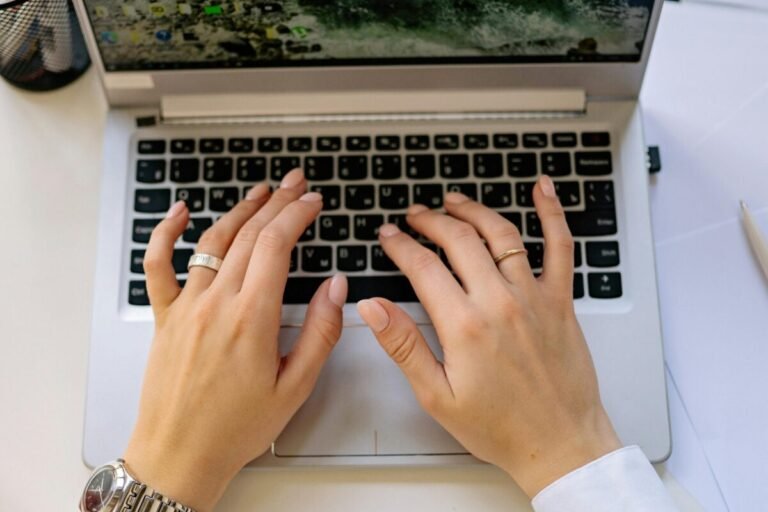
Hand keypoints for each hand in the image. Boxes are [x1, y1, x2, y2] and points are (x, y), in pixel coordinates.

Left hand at [124, 169, 347, 511]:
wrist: (180, 455)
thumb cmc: (235, 428)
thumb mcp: (295, 387)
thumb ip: (320, 332)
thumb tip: (337, 288)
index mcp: (251, 319)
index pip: (277, 245)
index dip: (298, 214)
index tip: (313, 201)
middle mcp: (216, 304)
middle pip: (249, 234)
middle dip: (277, 202)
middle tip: (295, 184)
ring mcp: (186, 307)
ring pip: (213, 240)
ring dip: (240, 210)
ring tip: (261, 192)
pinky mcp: (165, 317)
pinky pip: (158, 265)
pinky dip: (167, 232)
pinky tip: (181, 212)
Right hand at [357, 175, 620, 497]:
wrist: (559, 444)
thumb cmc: (500, 426)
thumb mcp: (437, 395)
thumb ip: (404, 345)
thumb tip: (373, 309)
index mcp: (465, 325)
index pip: (422, 266)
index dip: (399, 245)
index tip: (388, 236)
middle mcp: (500, 302)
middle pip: (458, 240)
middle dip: (429, 220)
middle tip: (413, 216)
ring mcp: (534, 296)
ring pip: (501, 233)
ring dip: (473, 210)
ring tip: (452, 202)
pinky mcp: (560, 300)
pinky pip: (560, 247)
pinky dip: (552, 214)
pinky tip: (543, 189)